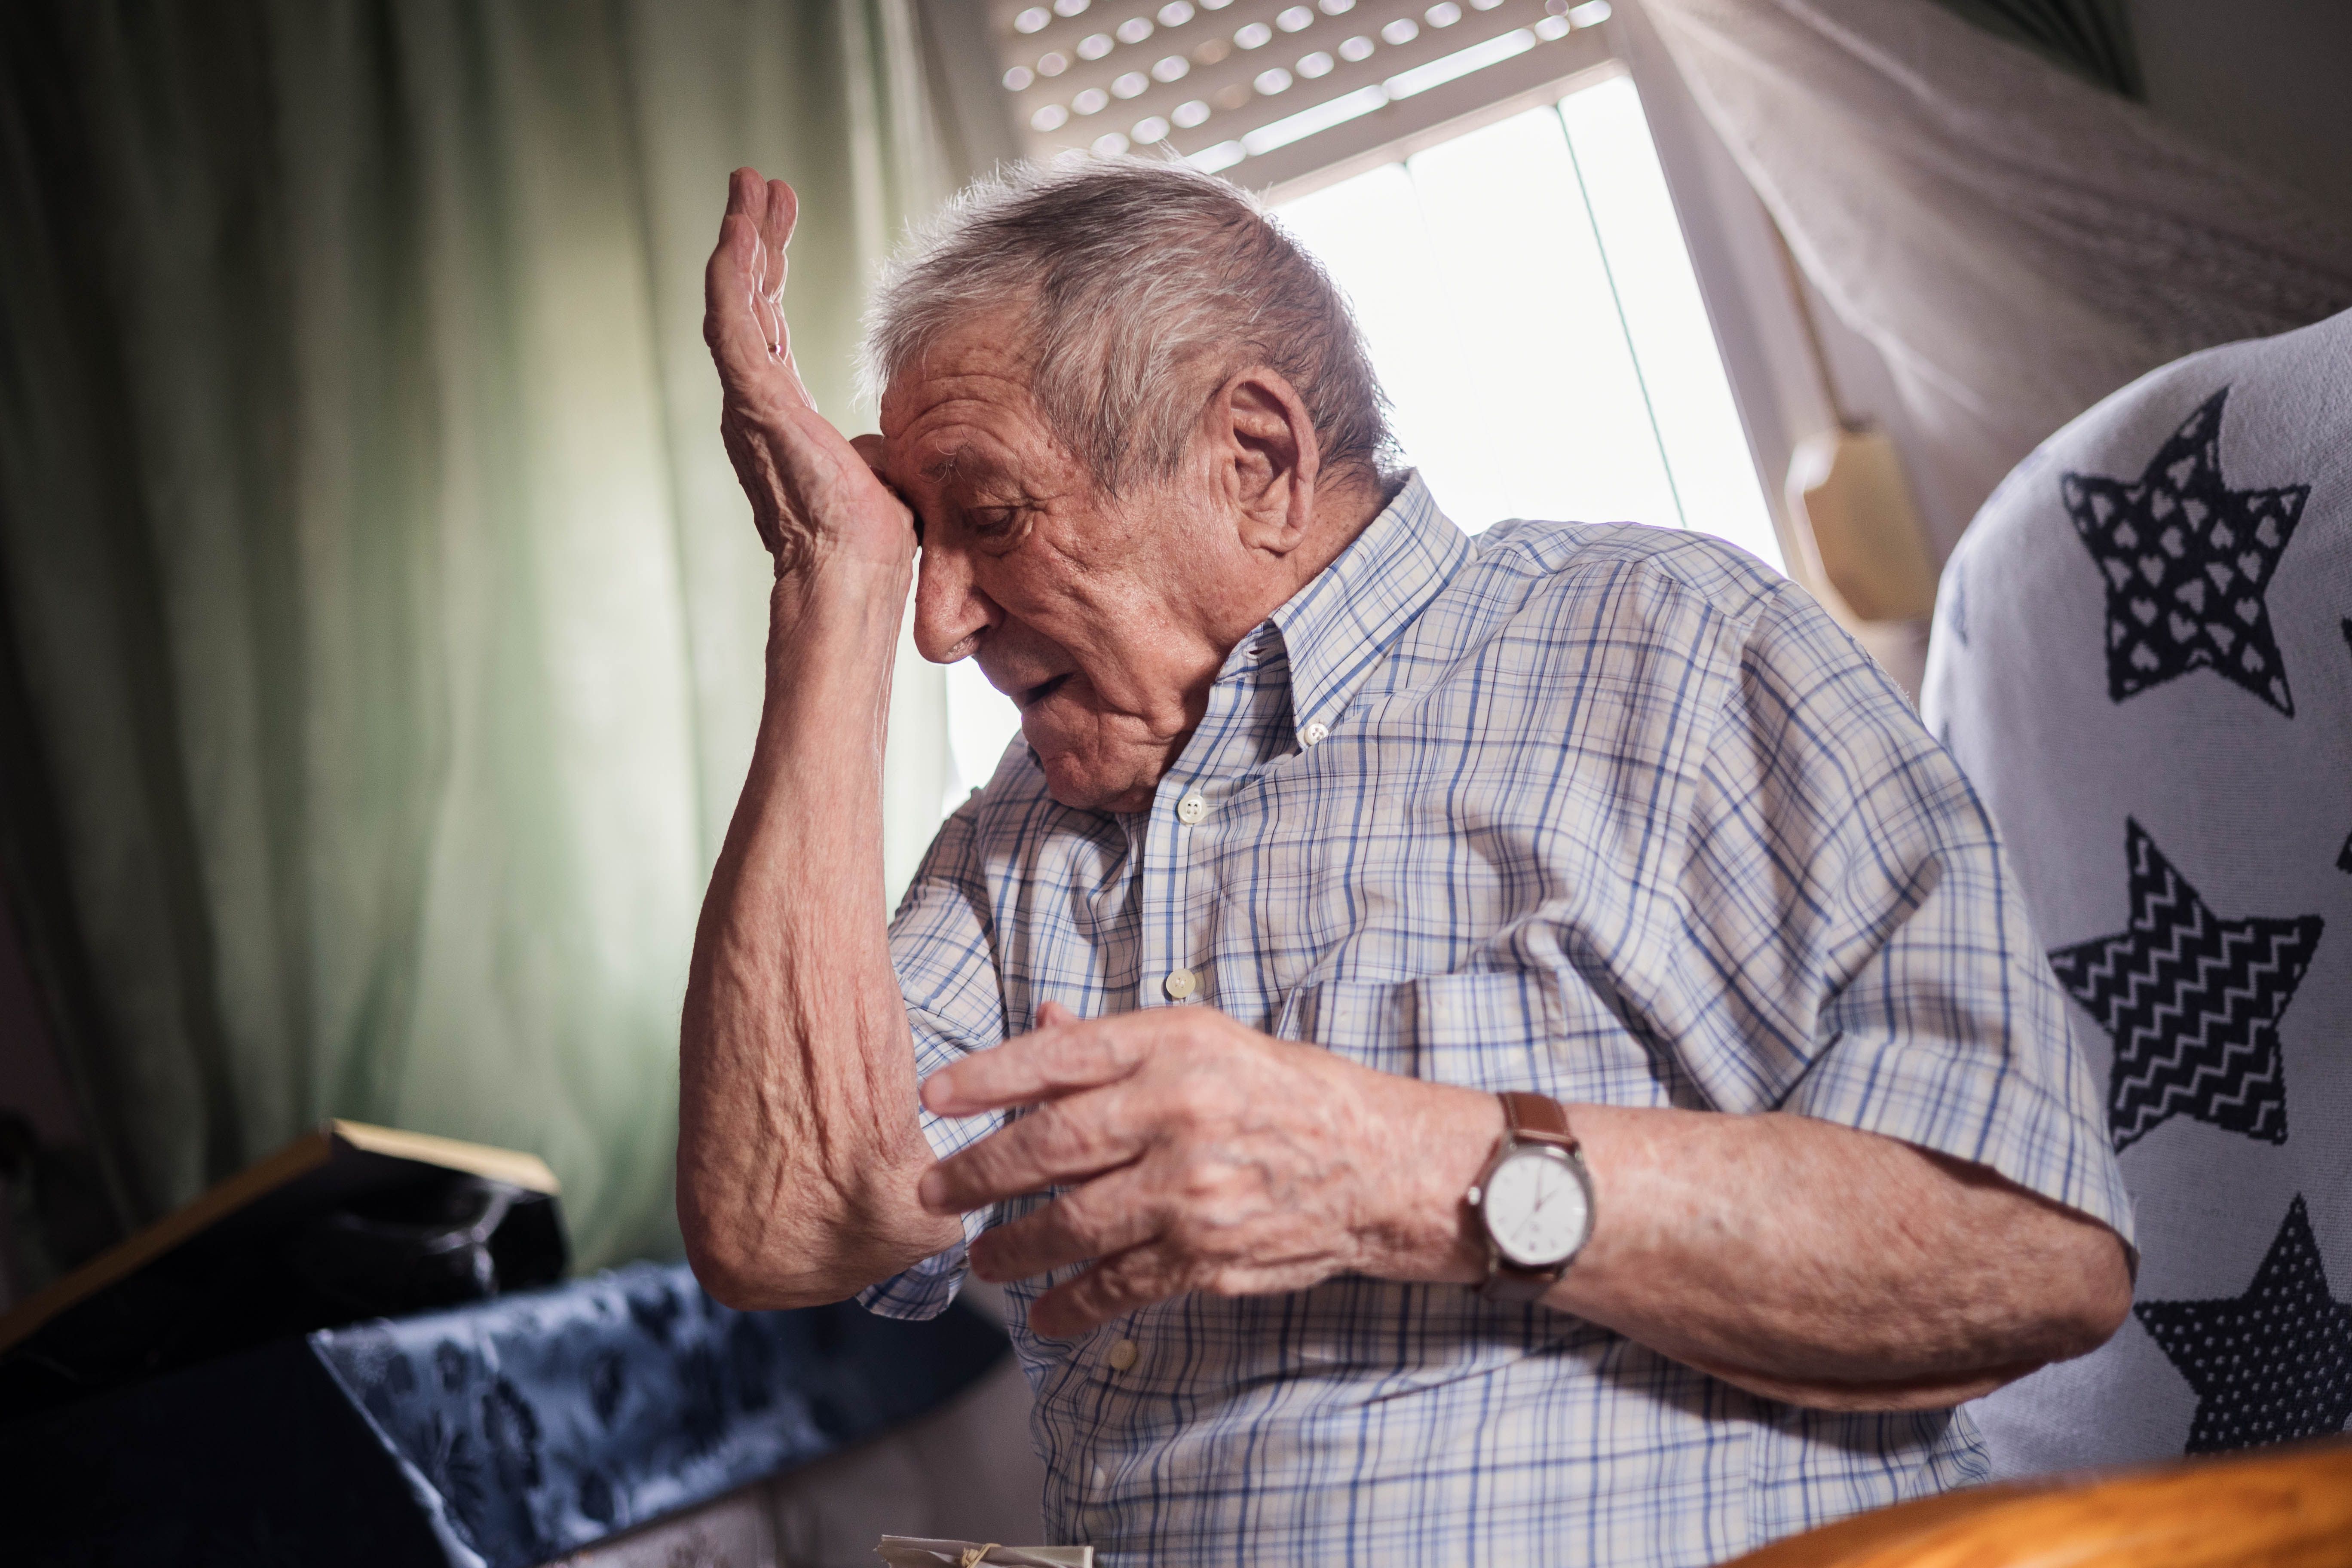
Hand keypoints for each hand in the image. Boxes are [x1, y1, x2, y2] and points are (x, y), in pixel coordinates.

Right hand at [703, 168, 911, 576]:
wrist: (853, 571)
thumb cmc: (868, 538)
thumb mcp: (876, 469)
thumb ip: (868, 448)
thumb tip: (878, 446)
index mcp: (782, 411)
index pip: (771, 324)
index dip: (773, 270)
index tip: (783, 219)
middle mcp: (756, 400)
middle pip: (749, 300)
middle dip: (755, 238)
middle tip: (759, 182)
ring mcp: (750, 400)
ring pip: (735, 301)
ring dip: (741, 240)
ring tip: (748, 184)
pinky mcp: (754, 402)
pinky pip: (732, 324)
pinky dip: (731, 275)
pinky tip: (736, 232)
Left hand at [916, 1001, 1501, 1337]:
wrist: (1377, 1163)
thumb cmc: (1283, 1091)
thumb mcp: (1205, 1040)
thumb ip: (1116, 1044)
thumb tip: (1040, 1026)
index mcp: (1175, 1047)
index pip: (1058, 1058)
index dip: (985, 1077)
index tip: (932, 1097)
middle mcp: (1178, 1115)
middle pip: (1050, 1147)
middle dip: (977, 1173)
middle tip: (933, 1190)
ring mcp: (1191, 1191)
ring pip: (1073, 1225)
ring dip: (1012, 1247)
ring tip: (980, 1256)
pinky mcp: (1205, 1254)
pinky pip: (1119, 1285)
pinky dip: (1072, 1304)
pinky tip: (1043, 1312)